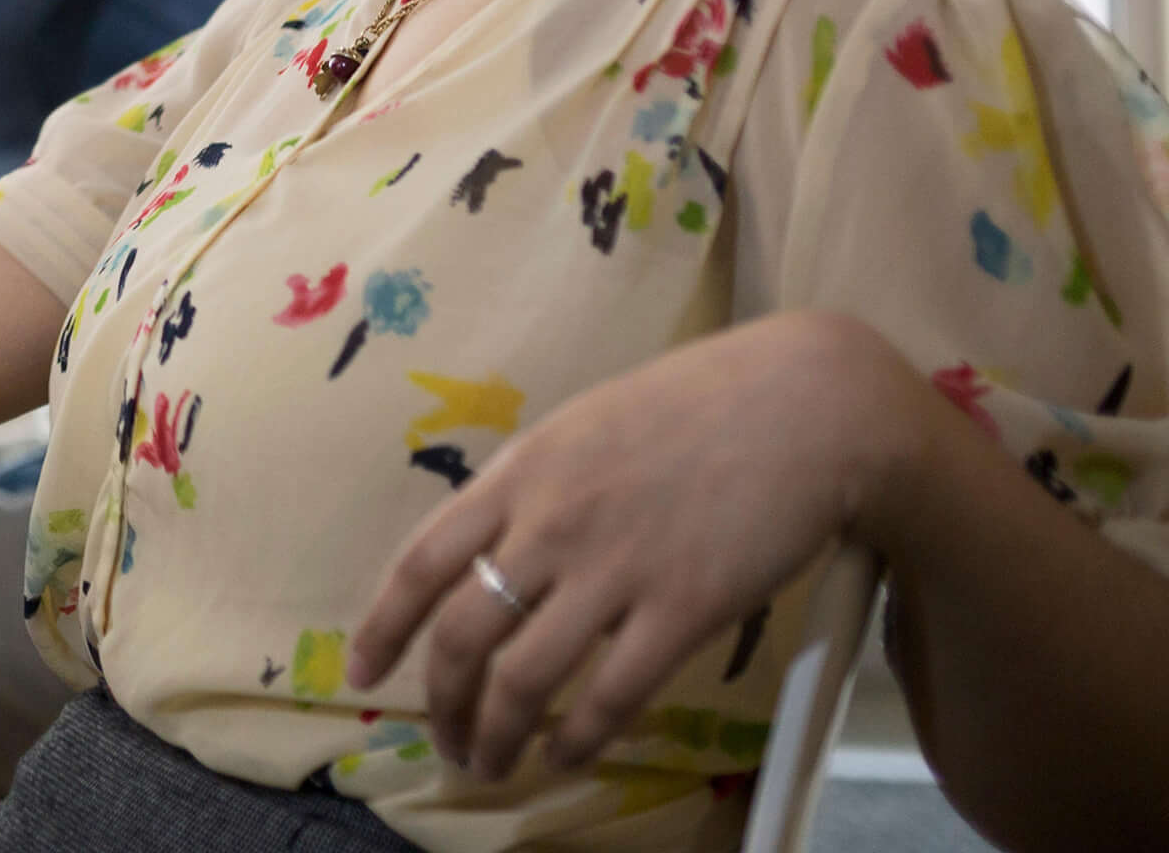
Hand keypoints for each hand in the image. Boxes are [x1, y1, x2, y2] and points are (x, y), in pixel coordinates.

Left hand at [347, 310, 935, 781]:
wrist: (805, 405)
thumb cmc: (699, 404)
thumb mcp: (586, 427)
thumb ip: (537, 487)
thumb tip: (500, 544)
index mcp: (520, 474)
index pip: (421, 562)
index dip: (383, 628)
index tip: (363, 674)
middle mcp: (550, 524)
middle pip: (463, 636)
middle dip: (443, 703)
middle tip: (446, 744)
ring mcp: (615, 569)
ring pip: (527, 679)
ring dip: (499, 736)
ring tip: (494, 765)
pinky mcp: (684, 610)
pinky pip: (612, 696)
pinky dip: (580, 739)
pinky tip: (567, 756)